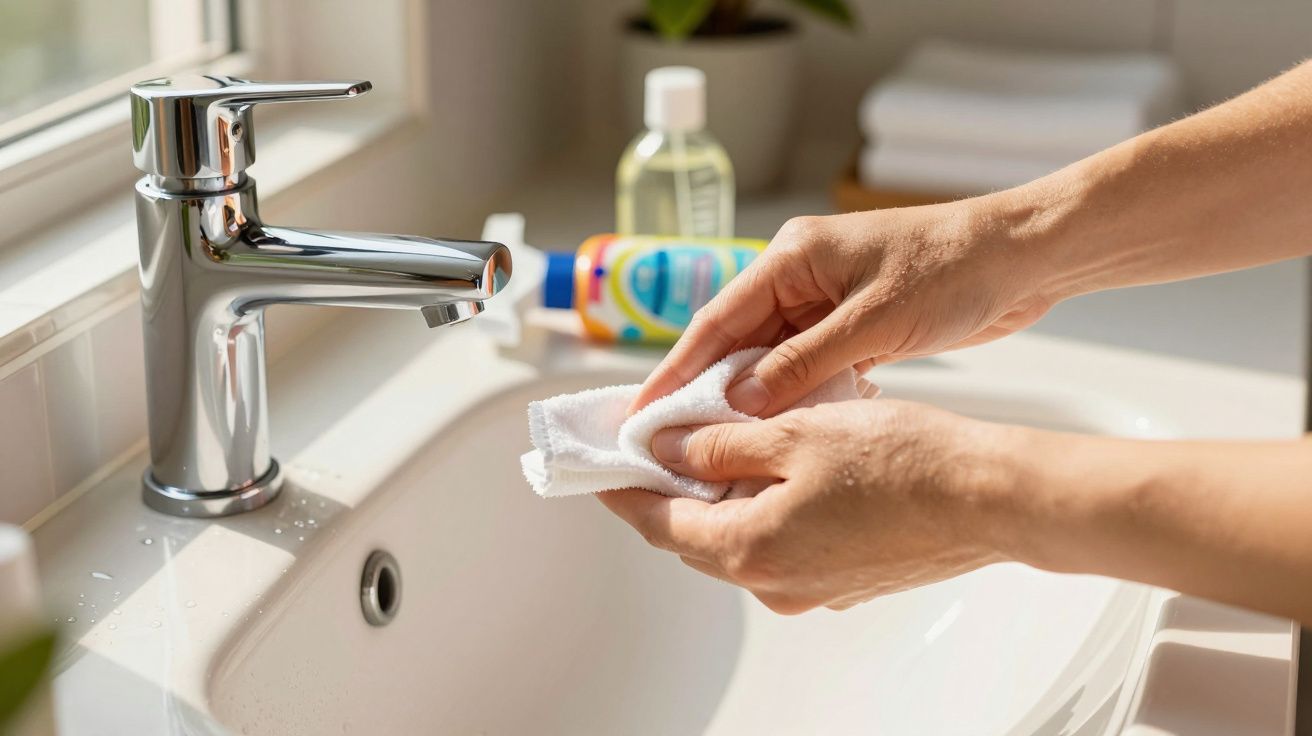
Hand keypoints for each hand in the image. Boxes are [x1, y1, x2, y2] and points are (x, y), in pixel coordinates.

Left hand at [598, 399, 1020, 612]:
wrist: (988, 498)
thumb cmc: (902, 461)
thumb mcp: (795, 433)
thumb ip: (720, 444)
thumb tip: (666, 448)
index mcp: (750, 547)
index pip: (657, 523)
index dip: (622, 490)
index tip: (599, 466)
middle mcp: (774, 582)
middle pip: (693, 537)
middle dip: (666, 494)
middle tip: (651, 448)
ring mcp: (812, 587)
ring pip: (739, 541)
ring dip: (716, 500)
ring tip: (711, 447)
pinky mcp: (845, 580)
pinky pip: (781, 546)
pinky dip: (761, 511)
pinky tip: (773, 470)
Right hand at [630, 203, 1054, 415]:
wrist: (1022, 259)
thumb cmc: (953, 270)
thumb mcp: (873, 321)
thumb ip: (804, 362)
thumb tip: (740, 401)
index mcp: (791, 258)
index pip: (717, 320)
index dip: (677, 369)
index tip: (644, 410)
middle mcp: (799, 278)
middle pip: (736, 343)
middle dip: (708, 392)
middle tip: (672, 442)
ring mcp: (825, 302)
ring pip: (771, 360)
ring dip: (752, 401)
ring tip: (717, 448)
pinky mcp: (853, 325)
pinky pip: (807, 367)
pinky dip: (794, 398)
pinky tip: (777, 432)